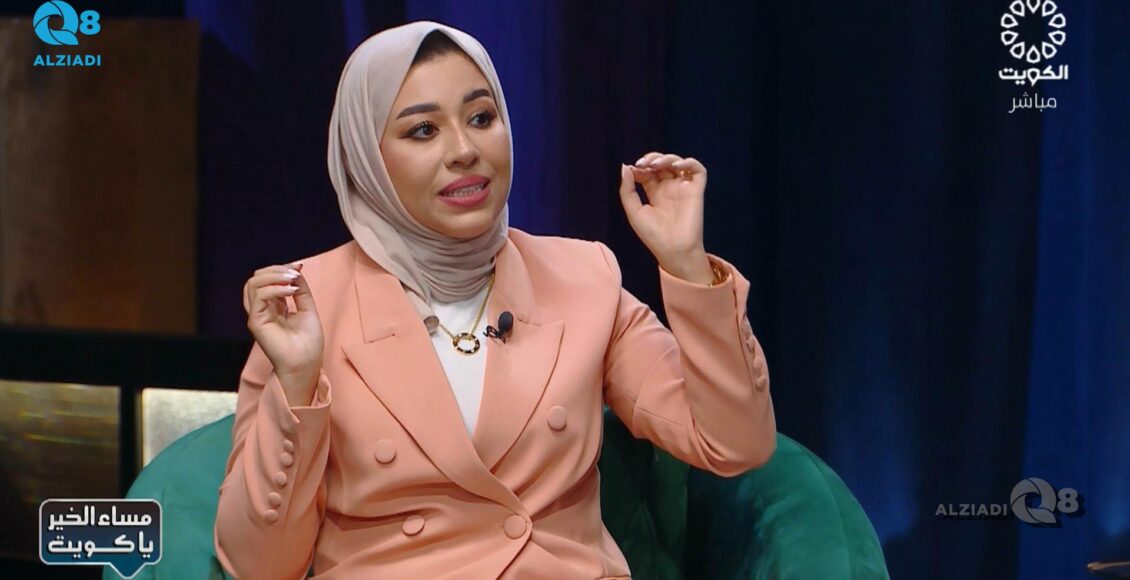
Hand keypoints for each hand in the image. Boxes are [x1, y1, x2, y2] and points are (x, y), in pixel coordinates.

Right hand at [243, 262, 324, 405]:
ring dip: (274, 276)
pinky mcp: (256, 322)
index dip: (280, 269)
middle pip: (256, 278)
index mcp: (272, 306)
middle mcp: (261, 309)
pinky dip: (275, 288)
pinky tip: (291, 292)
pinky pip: (259, 296)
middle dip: (275, 270)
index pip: (266, 280)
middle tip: (295, 273)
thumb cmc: (308, 343)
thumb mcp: (307, 309)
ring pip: (253, 284)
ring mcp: (256, 315)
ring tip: (293, 281)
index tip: (299, 267)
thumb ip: (300, 289)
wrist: (306, 364)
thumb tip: (296, 270)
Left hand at [618, 152, 712, 283]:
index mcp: (655, 194)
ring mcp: (683, 188)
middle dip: (652, 159)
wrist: (674, 249)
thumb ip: (627, 190)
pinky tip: (677, 166)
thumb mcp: (634, 212)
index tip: (633, 169)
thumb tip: (625, 167)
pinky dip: (689, 162)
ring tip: (657, 164)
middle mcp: (669, 189)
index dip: (640, 167)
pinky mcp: (696, 190)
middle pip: (662, 164)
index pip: (648, 172)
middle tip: (644, 164)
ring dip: (667, 158)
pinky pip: (698, 170)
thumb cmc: (653, 235)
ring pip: (678, 163)